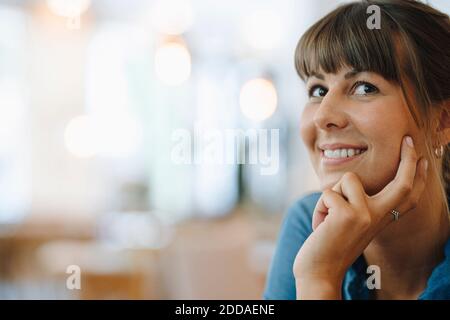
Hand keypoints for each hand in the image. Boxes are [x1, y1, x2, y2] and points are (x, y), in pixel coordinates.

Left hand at [293, 136, 428, 298]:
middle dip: (407, 159)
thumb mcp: (351, 226)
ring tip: (327, 219)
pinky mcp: (348, 214)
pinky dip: (319, 209)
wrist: (319, 272)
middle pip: (402, 184)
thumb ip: (358, 207)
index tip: (420, 157)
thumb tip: (353, 183)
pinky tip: (321, 226)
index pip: (405, 197)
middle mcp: (379, 217)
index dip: (416, 177)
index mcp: (381, 220)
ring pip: (348, 179)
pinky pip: (328, 193)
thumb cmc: (330, 246)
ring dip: (331, 197)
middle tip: (407, 140)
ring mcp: (366, 215)